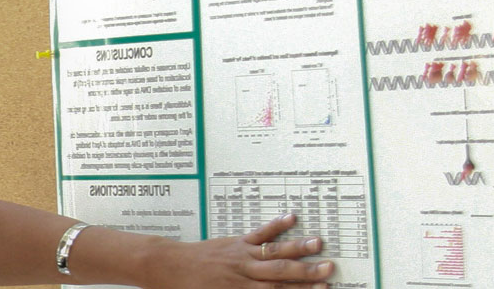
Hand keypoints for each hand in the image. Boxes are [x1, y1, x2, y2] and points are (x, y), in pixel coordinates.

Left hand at [140, 214, 333, 288]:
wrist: (165, 268)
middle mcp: (243, 274)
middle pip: (281, 274)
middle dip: (307, 273)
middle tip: (329, 269)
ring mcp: (240, 256)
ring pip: (273, 253)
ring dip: (297, 249)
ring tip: (319, 244)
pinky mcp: (234, 243)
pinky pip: (258, 234)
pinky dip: (275, 226)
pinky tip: (291, 218)